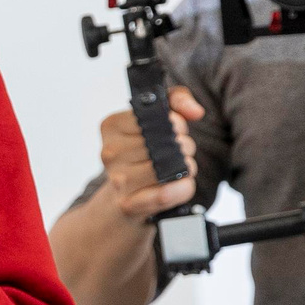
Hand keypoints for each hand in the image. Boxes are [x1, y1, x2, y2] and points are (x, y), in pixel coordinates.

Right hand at [95, 86, 202, 220]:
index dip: (176, 123)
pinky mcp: (128, 204)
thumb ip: (179, 101)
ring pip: (169, 167)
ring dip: (187, 168)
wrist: (125, 199)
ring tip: (179, 169)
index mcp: (112, 126)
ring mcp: (118, 179)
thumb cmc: (143, 157)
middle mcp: (110, 152)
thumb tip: (194, 111)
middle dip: (184, 146)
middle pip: (165, 143)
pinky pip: (165, 194)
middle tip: (179, 153)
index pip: (155, 117)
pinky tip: (182, 184)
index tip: (176, 130)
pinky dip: (182, 189)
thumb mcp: (158, 119)